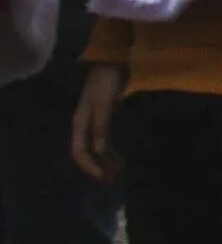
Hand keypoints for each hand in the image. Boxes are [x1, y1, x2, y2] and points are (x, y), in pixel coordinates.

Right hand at [68, 63, 122, 184]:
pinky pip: (105, 141)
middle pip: (87, 153)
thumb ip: (101, 127)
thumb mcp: (104, 104)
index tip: (103, 177)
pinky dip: (111, 152)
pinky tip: (119, 160)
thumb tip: (98, 150)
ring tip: (118, 174)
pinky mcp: (105, 119)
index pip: (79, 152)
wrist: (113, 61)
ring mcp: (94, 123)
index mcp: (80, 123)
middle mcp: (84, 126)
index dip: (89, 166)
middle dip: (98, 168)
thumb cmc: (106, 82)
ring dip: (105, 162)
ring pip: (97, 149)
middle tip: (112, 181)